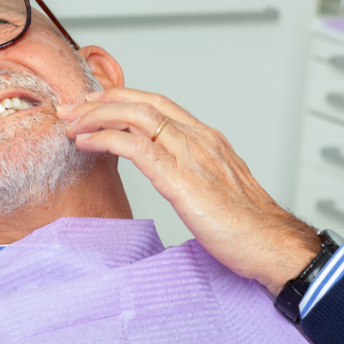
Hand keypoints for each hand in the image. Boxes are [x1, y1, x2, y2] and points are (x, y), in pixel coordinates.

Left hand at [60, 87, 320, 294]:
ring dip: (96, 118)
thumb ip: (191, 168)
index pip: (156, 102)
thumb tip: (165, 168)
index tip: (93, 102)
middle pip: (140, 103)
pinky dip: (105, 139)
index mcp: (206, 137)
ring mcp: (190, 155)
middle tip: (71, 110)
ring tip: (72, 126)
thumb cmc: (247, 225)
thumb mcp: (215, 184)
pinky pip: (134, 147)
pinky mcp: (180, 179)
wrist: (273, 246)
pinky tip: (86, 144)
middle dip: (100, 102)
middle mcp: (198, 138)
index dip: (121, 97)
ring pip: (134, 117)